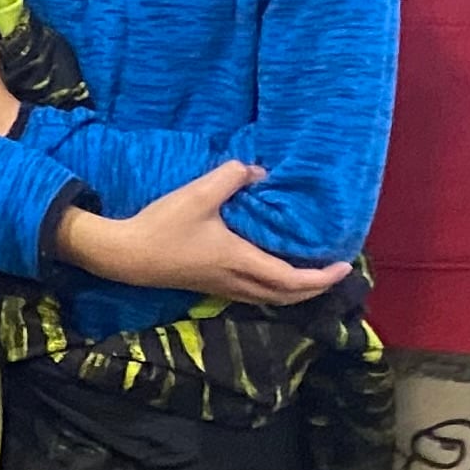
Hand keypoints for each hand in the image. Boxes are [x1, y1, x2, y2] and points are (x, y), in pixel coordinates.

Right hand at [53, 161, 354, 305]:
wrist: (125, 255)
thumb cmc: (162, 226)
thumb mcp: (197, 195)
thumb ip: (231, 178)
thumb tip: (258, 171)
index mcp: (240, 261)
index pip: (292, 279)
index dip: (321, 277)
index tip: (344, 267)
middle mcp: (237, 280)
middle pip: (287, 296)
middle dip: (315, 289)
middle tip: (333, 273)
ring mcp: (222, 287)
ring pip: (270, 298)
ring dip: (295, 291)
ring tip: (310, 275)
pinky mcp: (209, 285)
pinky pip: (254, 294)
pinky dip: (273, 289)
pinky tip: (270, 274)